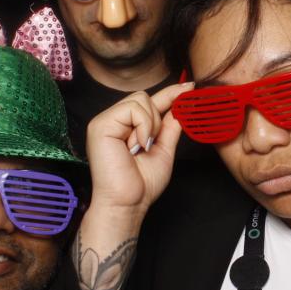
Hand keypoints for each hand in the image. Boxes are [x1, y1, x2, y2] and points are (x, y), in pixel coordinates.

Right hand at [86, 82, 193, 214]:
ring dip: (149, 124)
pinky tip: (136, 146)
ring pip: (140, 99)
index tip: (190, 86)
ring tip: (142, 147)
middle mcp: (112, 120)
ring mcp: (104, 121)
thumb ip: (170, 127)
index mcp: (125, 126)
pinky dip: (142, 127)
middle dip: (157, 117)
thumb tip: (182, 106)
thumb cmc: (142, 184)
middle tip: (151, 143)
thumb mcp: (163, 150)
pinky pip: (131, 109)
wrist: (128, 203)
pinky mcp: (100, 125)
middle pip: (144, 96)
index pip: (149, 102)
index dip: (170, 92)